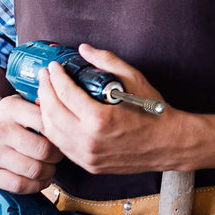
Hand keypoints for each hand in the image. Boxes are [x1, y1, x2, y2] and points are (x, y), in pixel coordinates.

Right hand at [0, 92, 63, 192]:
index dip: (60, 133)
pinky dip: (36, 186)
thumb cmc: (10, 117)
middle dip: (57, 156)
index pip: (45, 122)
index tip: (64, 136)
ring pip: (32, 170)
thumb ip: (43, 108)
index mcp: (10, 107)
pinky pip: (19, 185)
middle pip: (42, 150)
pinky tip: (41, 179)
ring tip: (51, 168)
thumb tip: (69, 120)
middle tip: (59, 155)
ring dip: (49, 172)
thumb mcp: (23, 102)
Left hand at [37, 44, 184, 174]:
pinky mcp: (90, 165)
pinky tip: (56, 115)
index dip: (55, 77)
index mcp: (99, 119)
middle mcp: (89, 141)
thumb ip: (106, 61)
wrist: (169, 143)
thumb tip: (84, 49)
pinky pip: (62, 146)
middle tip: (45, 76)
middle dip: (45, 90)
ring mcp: (88, 157)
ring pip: (52, 133)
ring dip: (45, 110)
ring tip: (47, 93)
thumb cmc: (153, 111)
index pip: (65, 94)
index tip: (53, 66)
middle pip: (52, 113)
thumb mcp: (133, 78)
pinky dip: (54, 129)